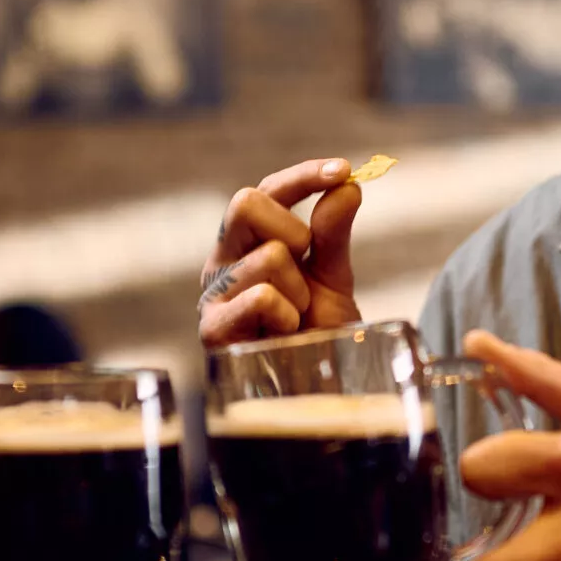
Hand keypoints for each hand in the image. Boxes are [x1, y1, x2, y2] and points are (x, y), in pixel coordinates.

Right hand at [199, 158, 363, 347]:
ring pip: (268, 256)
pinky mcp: (214, 328)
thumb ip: (334, 234)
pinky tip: (282, 335)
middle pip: (246, 201)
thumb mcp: (333, 279)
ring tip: (296, 317)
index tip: (343, 169)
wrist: (315, 390)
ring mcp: (215, 293)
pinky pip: (261, 297)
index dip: (304, 177)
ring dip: (299, 290)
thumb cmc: (315, 333)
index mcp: (247, 242)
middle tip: (307, 267)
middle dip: (294, 231)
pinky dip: (286, 315)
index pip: (267, 191)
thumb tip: (347, 187)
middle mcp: (223, 260)